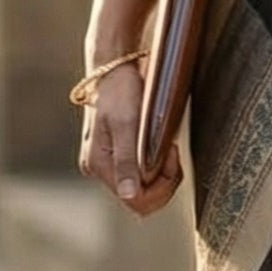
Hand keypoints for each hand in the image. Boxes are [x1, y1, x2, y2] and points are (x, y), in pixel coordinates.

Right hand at [77, 60, 182, 216]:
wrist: (113, 70)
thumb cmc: (120, 91)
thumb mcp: (127, 124)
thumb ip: (128, 161)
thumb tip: (129, 195)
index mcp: (100, 165)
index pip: (136, 200)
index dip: (161, 187)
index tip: (172, 154)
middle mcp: (99, 169)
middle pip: (140, 198)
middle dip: (163, 182)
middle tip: (172, 151)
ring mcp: (106, 164)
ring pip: (142, 188)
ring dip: (161, 173)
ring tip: (167, 145)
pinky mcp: (115, 155)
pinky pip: (139, 174)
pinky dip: (155, 165)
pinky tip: (159, 145)